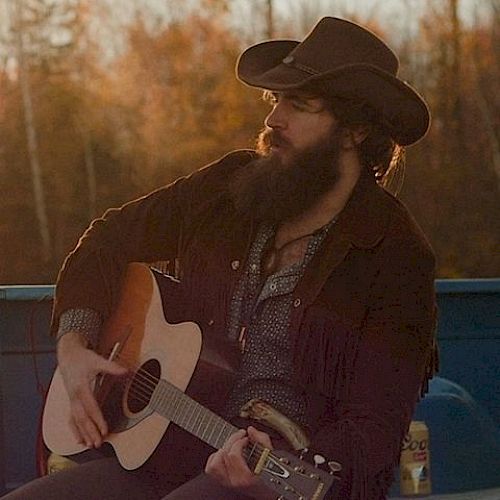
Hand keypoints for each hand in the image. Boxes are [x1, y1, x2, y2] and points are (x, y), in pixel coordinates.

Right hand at [57, 331, 126, 447]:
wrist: (68, 355)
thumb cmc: (83, 359)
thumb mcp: (98, 360)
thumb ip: (112, 367)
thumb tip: (126, 371)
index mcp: (81, 388)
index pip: (91, 407)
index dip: (98, 420)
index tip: (104, 429)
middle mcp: (74, 397)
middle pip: (82, 418)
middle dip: (90, 432)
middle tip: (98, 443)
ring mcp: (71, 400)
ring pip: (76, 421)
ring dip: (83, 434)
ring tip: (90, 446)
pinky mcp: (71, 402)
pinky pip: (71, 419)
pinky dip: (75, 430)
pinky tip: (79, 440)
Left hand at [205, 426, 275, 498]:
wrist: (262, 490)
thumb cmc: (267, 476)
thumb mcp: (268, 457)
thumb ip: (262, 440)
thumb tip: (251, 431)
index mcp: (245, 478)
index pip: (234, 454)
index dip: (239, 441)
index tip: (246, 438)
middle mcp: (233, 481)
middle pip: (225, 454)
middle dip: (233, 440)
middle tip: (240, 437)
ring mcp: (226, 482)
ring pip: (215, 462)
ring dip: (223, 450)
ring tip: (232, 447)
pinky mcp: (221, 481)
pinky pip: (211, 468)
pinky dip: (216, 458)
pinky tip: (225, 455)